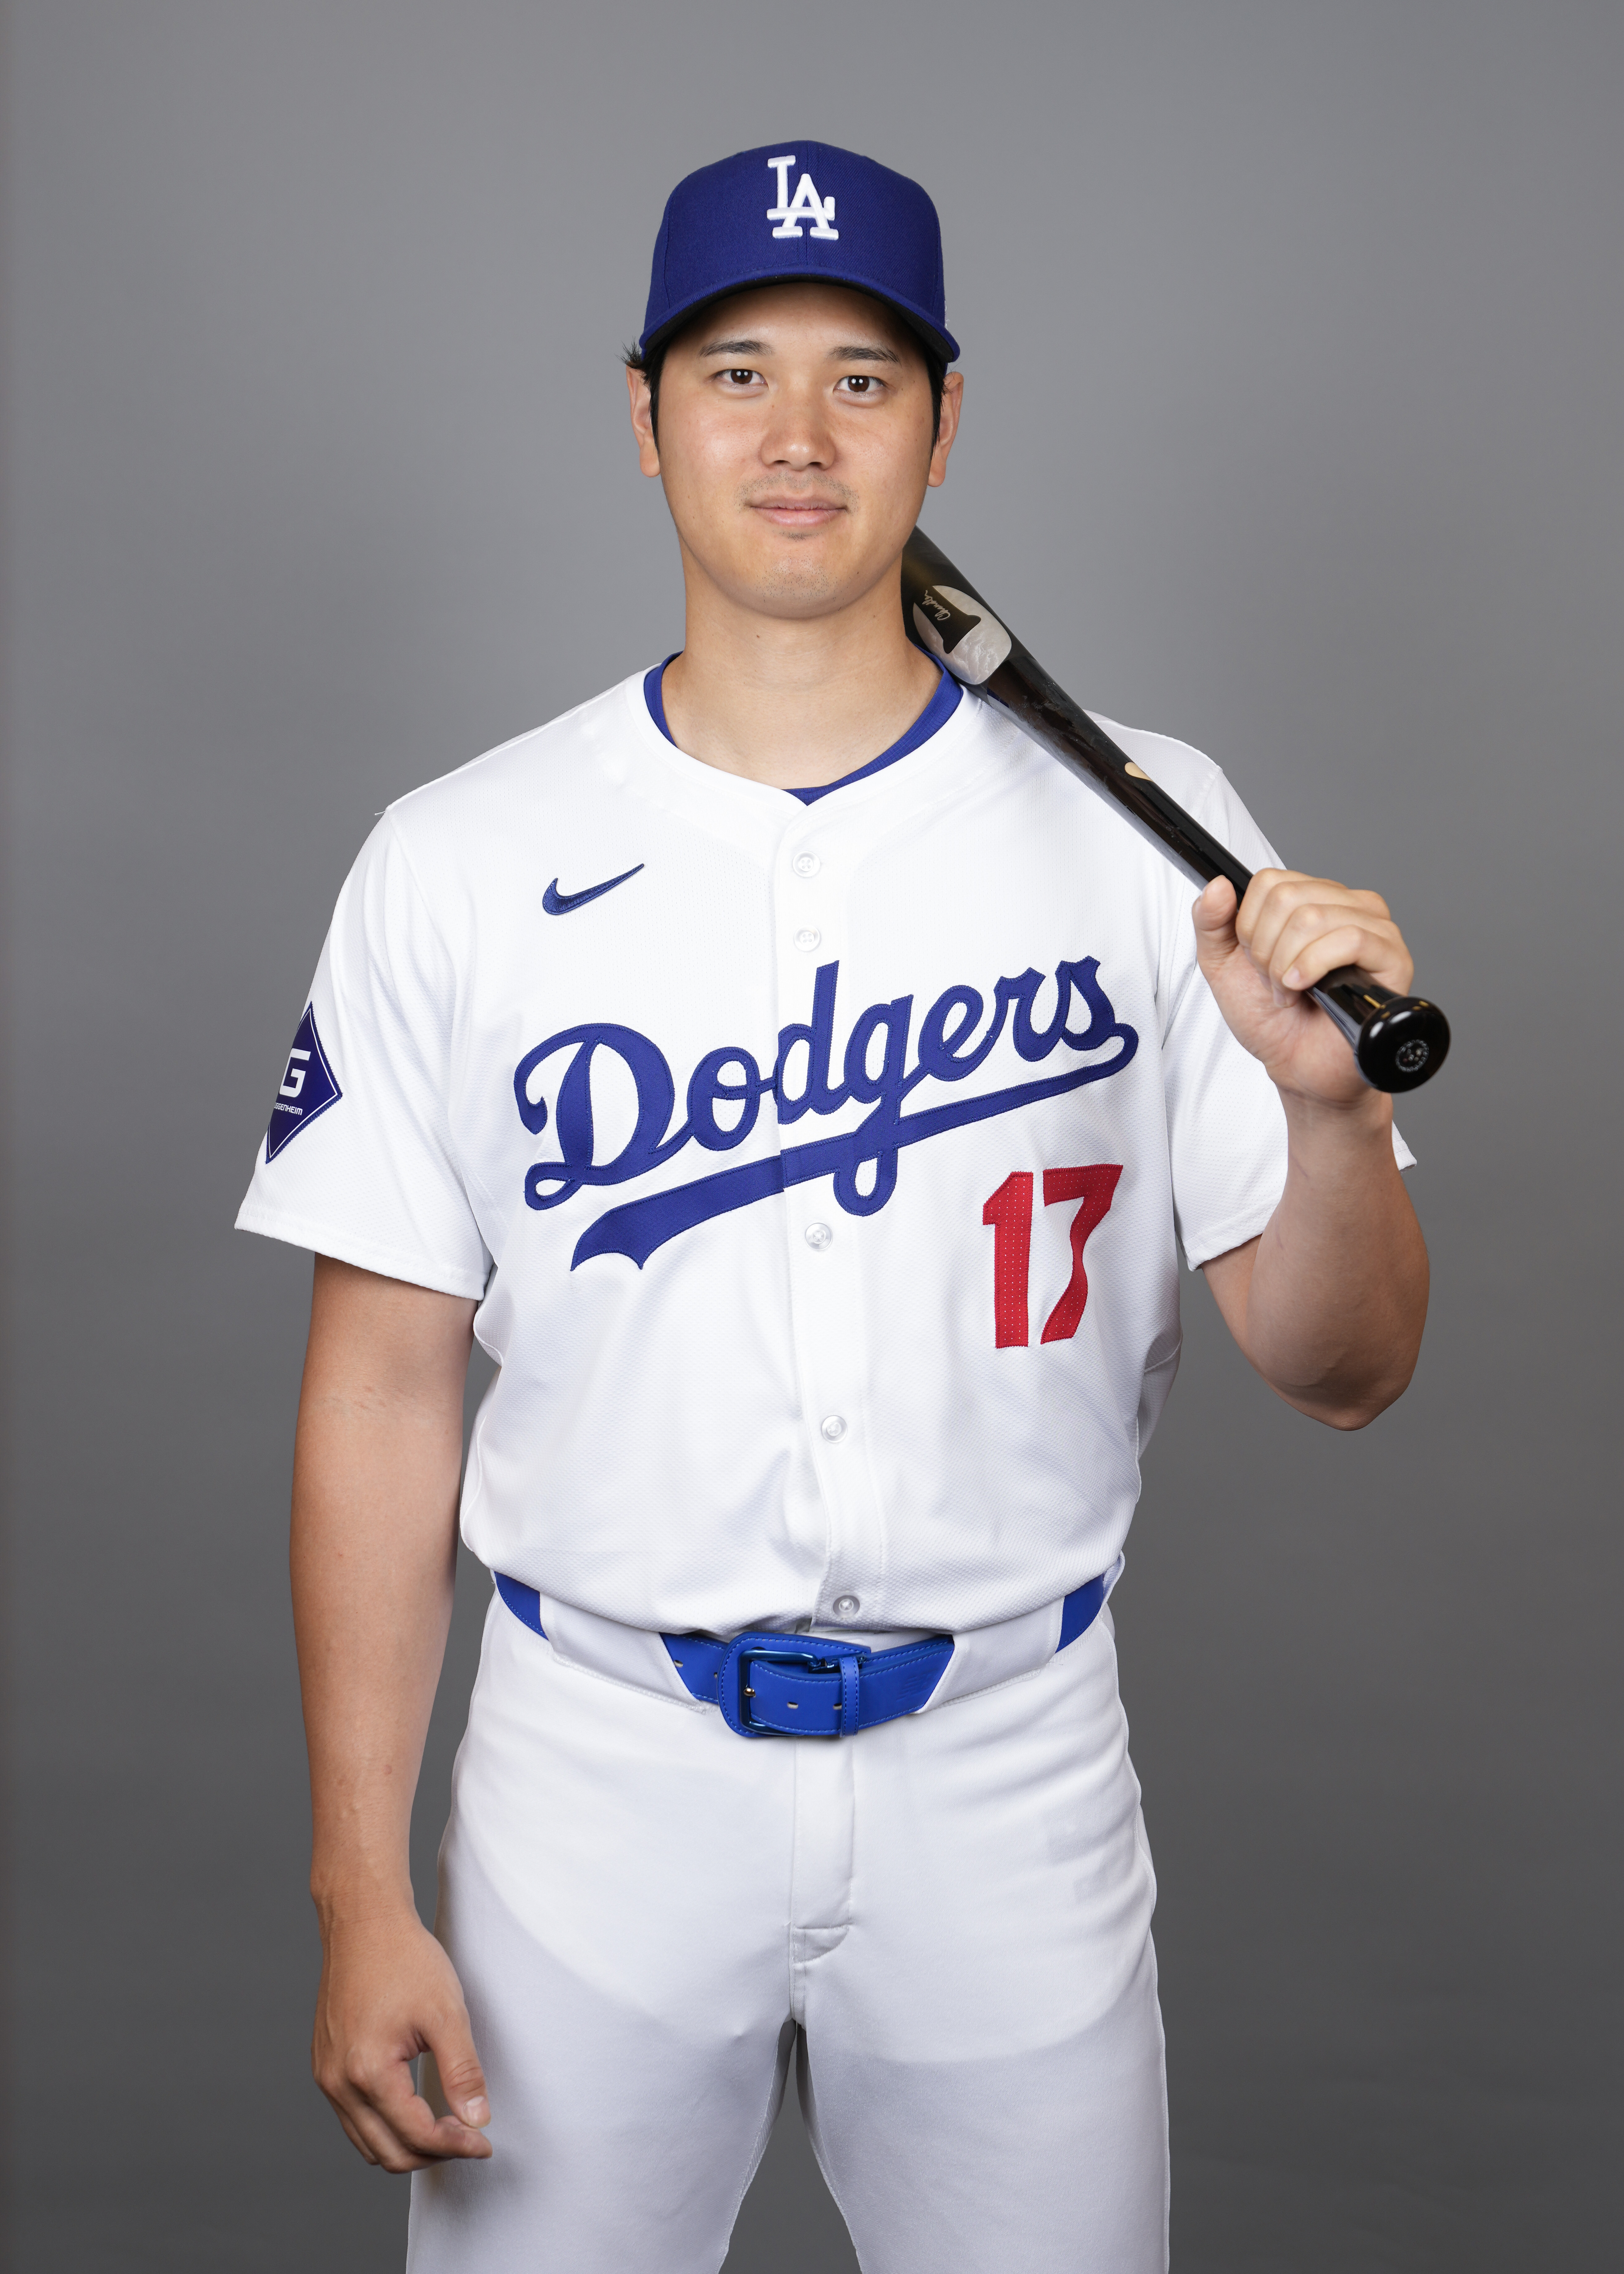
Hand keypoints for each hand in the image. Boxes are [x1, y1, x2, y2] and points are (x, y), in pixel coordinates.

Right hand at [311, 1907, 492, 2172]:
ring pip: (367, 2142)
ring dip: (407, 2145)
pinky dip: (384, 2125)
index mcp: (367, 2072)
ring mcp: (327, 2076)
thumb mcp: (445, 2013)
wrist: (363, 1922)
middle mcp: (338, 2083)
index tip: (484, 2142)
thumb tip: (477, 2120)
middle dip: (432, 2154)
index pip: (416, 2136)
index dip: (456, 2146)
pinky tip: (414, 2105)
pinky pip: (353, 2118)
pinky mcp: (325, 2066)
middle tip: (468, 2136)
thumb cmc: (404, 1959)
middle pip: (388, 2152)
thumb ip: (462, 2072)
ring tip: (445, 2126)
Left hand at [1193, 868, 1414, 1108]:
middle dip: (1266, 950)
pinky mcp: (1392, 957)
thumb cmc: (1270, 1019)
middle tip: (1275, 980)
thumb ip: (1210, 923)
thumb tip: (1218, 885)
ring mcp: (1374, 928)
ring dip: (1287, 965)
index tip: (1256, 961)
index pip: (1270, 881)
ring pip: (1314, 917)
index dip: (1250, 927)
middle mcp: (1345, 906)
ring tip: (1292, 991)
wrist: (1297, 1066)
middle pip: (1288, 896)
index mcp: (1310, 899)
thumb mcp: (1223, 966)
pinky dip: (1315, 966)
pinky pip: (1351, 938)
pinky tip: (1307, 989)